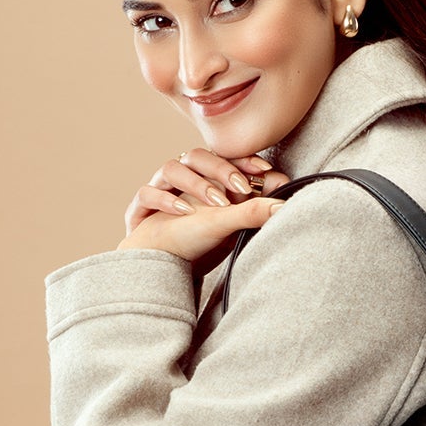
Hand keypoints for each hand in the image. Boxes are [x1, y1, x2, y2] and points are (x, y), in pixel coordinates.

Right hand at [119, 148, 292, 286]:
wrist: (159, 269)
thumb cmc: (196, 243)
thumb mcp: (230, 226)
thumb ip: (253, 208)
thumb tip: (286, 194)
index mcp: (202, 178)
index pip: (221, 157)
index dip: (241, 159)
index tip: (264, 170)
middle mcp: (179, 180)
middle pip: (195, 156)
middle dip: (220, 170)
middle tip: (242, 189)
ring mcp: (158, 191)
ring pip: (170, 168)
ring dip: (196, 184)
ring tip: (217, 204)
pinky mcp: (139, 210)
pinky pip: (146, 193)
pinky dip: (165, 200)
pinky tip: (186, 213)